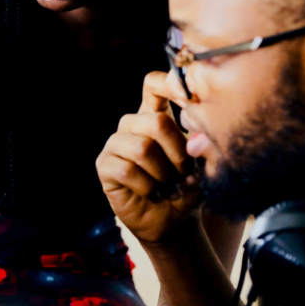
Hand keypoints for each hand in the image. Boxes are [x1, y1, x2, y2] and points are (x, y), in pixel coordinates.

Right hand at [96, 71, 201, 244]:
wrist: (172, 222)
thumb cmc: (186, 188)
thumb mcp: (200, 164)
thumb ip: (198, 146)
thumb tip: (195, 137)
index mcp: (155, 116)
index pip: (153, 85)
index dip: (168, 83)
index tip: (189, 99)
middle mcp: (132, 125)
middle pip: (156, 121)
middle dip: (178, 152)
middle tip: (184, 173)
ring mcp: (115, 144)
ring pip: (143, 148)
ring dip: (163, 174)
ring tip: (168, 186)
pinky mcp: (105, 165)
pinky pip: (127, 170)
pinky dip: (147, 187)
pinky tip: (151, 193)